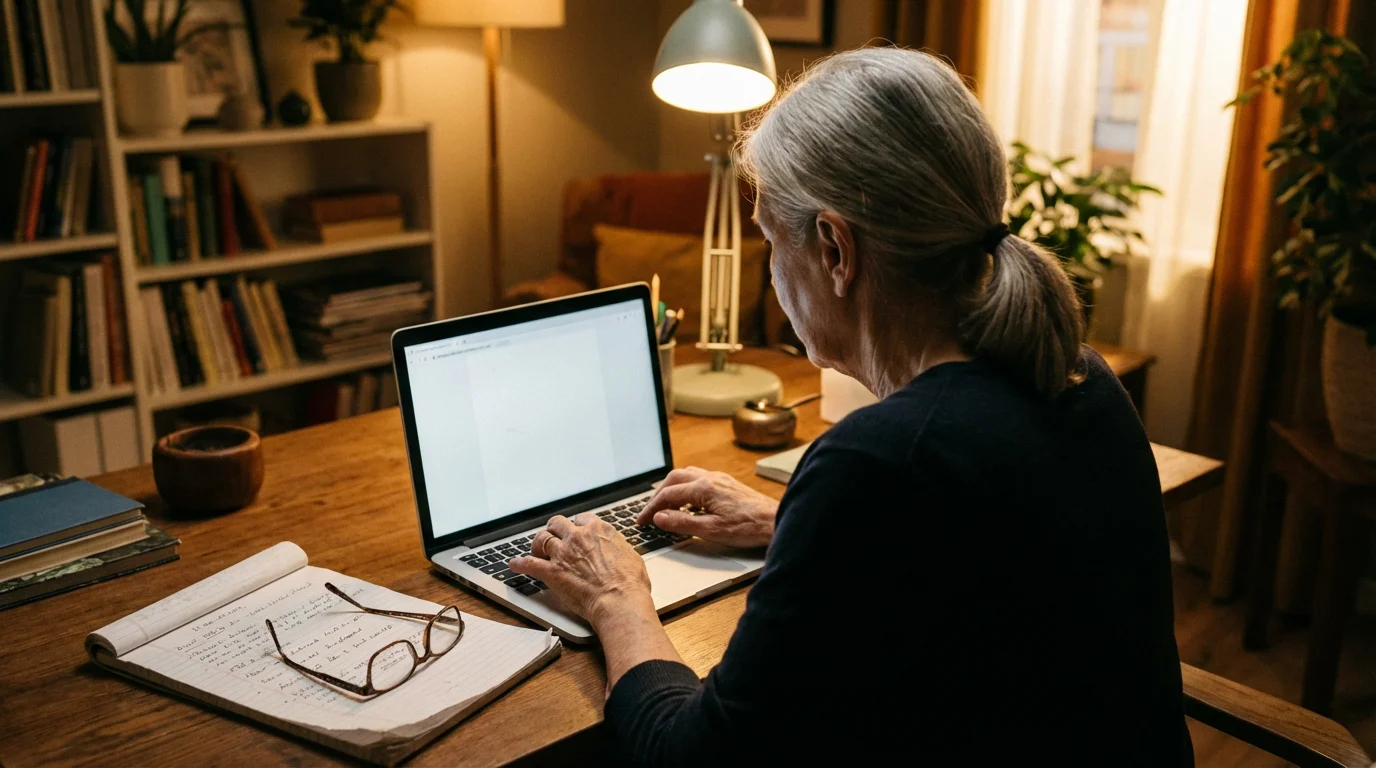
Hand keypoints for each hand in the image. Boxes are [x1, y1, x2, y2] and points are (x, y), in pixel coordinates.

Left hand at [508, 513, 654, 626]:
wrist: (619, 600)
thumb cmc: (630, 583)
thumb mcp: (631, 556)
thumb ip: (617, 549)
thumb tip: (617, 551)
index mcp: (599, 530)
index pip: (581, 519)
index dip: (577, 526)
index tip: (575, 531)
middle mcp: (578, 536)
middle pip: (558, 523)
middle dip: (554, 529)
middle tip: (553, 536)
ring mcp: (563, 553)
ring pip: (542, 539)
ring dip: (538, 544)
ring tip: (536, 550)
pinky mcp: (552, 571)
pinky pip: (529, 564)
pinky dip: (520, 563)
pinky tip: (514, 564)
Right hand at [638, 467, 777, 548]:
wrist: (775, 521)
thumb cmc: (748, 527)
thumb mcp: (711, 531)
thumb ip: (682, 523)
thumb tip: (659, 518)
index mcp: (704, 488)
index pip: (668, 495)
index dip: (651, 508)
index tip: (642, 520)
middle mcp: (710, 478)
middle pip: (674, 479)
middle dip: (658, 495)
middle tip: (649, 512)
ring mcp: (719, 479)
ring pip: (686, 475)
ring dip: (671, 488)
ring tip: (664, 505)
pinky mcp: (727, 484)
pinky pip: (699, 478)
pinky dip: (686, 487)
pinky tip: (688, 502)